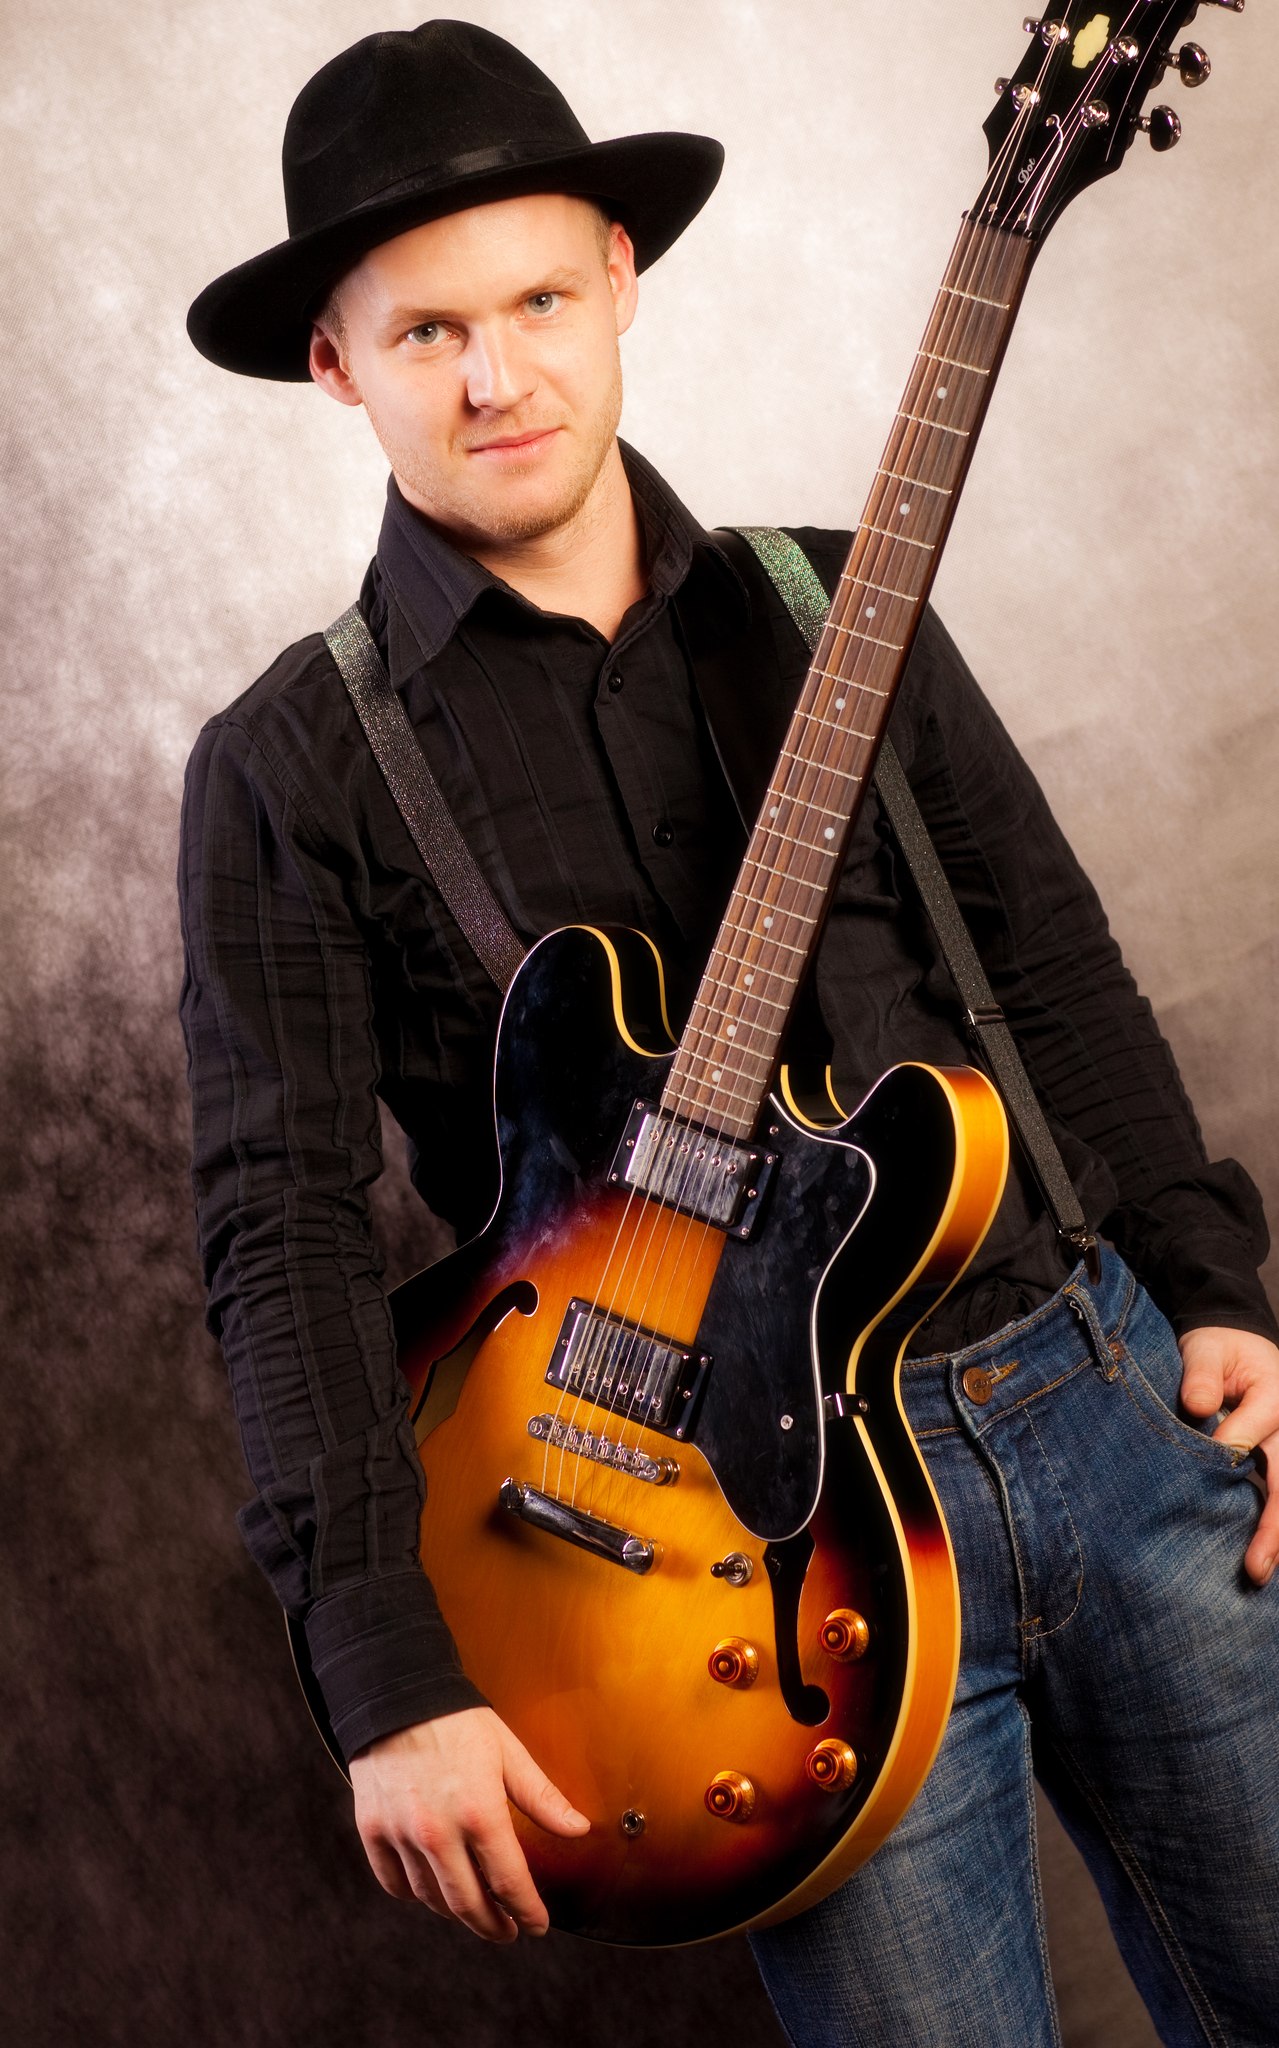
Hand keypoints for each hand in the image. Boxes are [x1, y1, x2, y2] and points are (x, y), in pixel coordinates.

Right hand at [348, 1705, 589, 1941]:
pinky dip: (414, 1894)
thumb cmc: (456, 1720)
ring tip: (474, 1909)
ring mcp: (401, 1834)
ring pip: (431, 1897)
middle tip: (507, 1930)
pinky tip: (431, 1889)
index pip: (510, 1883)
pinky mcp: (373, 1830)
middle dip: (493, 1926)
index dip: (527, 1912)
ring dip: (456, 1912)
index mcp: (479, 1812)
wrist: (396, 1694)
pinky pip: (394, 1882)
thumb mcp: (508, 1752)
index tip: (536, 1925)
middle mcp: (438, 1831)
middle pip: (468, 1904)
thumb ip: (542, 1797)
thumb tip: (578, 1828)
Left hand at [1178, 1325, 1278, 1585]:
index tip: (1204, 1469)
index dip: (1227, 1454)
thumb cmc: (1219, 1348)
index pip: (1250, 1434)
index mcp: (1273, 1395)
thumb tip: (1199, 1407)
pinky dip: (1273, 1525)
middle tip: (1256, 1567)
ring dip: (1277, 1535)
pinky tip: (1262, 1557)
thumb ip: (1202, 1376)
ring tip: (1260, 1573)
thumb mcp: (1207, 1348)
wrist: (1238, 1343)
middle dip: (1274, 1526)